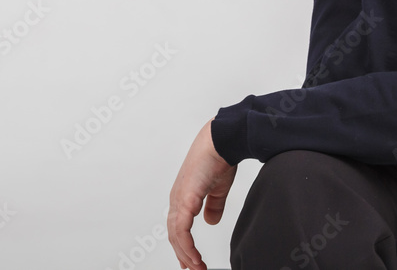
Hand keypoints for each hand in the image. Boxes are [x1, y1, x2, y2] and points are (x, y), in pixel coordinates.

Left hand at [167, 117, 237, 269]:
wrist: (223, 139)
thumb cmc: (220, 156)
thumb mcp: (218, 187)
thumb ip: (214, 205)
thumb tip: (210, 221)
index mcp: (183, 196)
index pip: (177, 227)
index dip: (183, 245)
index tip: (191, 261)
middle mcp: (177, 198)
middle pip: (173, 234)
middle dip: (183, 254)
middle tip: (193, 269)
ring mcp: (179, 198)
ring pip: (175, 234)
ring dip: (185, 253)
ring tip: (196, 267)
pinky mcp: (185, 198)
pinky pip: (181, 228)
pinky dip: (186, 245)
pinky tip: (194, 256)